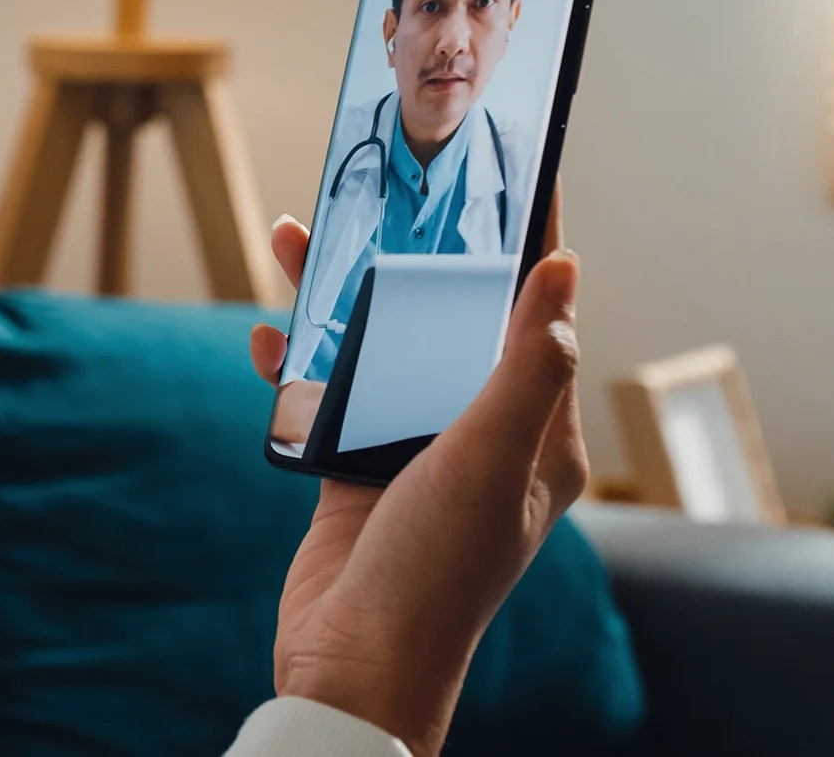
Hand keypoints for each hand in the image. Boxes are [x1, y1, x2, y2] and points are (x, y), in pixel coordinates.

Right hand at [246, 195, 585, 756]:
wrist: (354, 665)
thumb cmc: (436, 575)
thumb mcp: (491, 461)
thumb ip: (524, 365)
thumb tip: (564, 270)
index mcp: (537, 432)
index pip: (538, 312)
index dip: (529, 240)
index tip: (514, 169)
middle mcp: (482, 432)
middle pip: (449, 316)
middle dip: (412, 251)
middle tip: (384, 187)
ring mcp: (416, 447)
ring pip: (382, 343)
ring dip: (340, 295)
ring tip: (300, 241)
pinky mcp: (356, 465)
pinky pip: (329, 390)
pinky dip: (298, 359)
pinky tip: (269, 337)